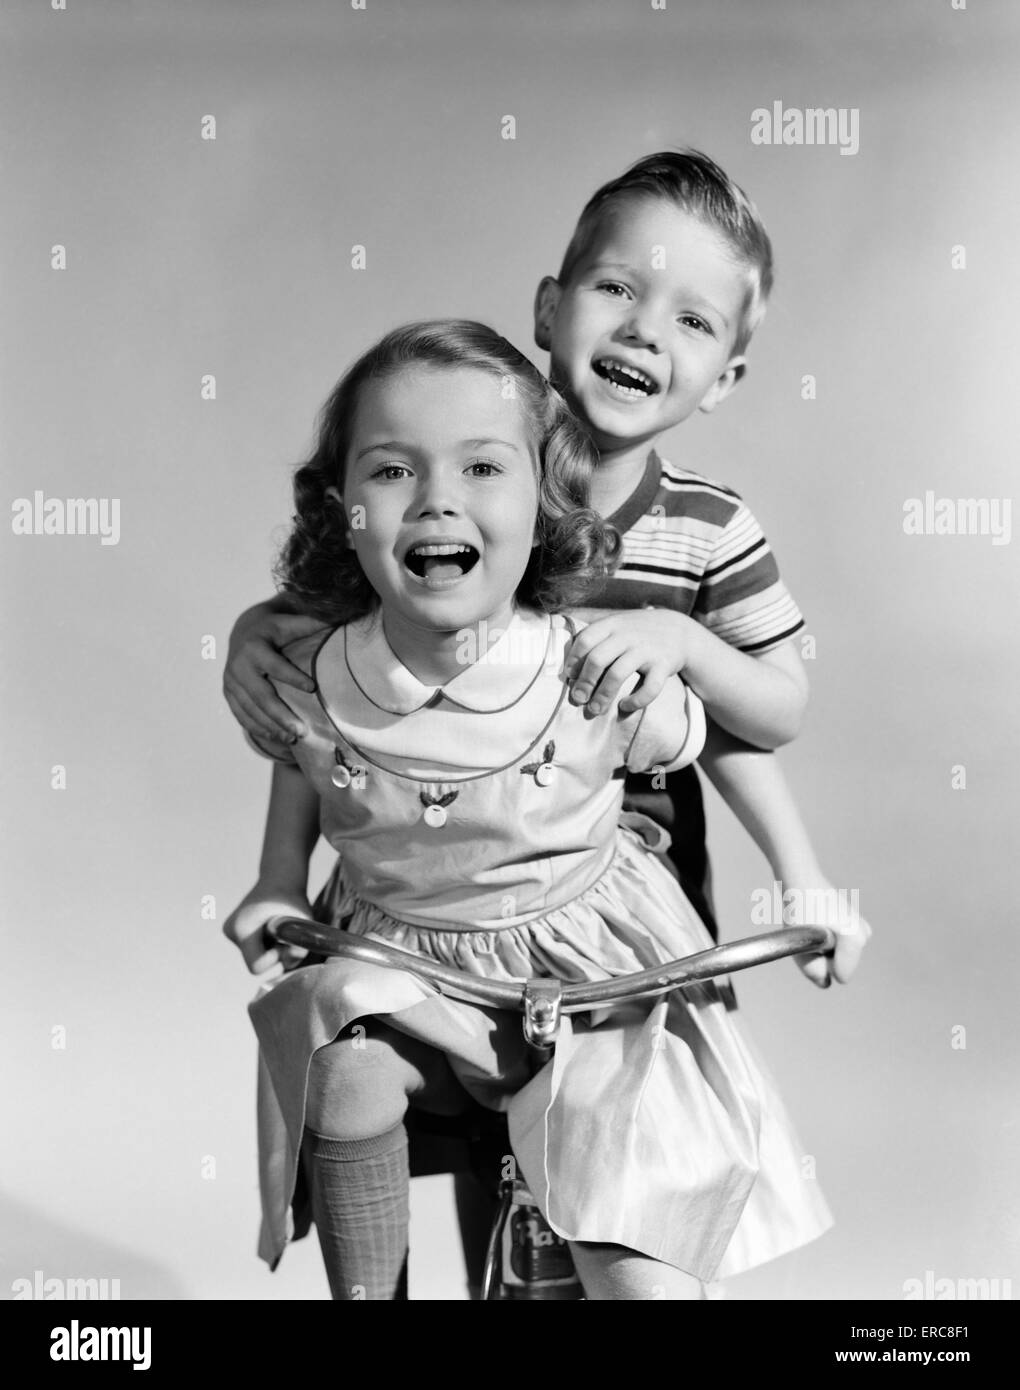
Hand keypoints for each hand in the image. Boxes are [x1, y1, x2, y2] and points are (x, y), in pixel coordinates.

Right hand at [222, 882, 313, 977]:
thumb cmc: (293, 900)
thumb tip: (286, 964)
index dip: (275, 960)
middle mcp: (230, 931)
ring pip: (255, 958)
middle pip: (255, 964)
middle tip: (286, 935)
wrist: (280, 878)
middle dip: (274, 956)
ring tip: (279, 929)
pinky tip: (271, 928)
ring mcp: (229, 931)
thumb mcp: (304, 924)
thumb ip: (299, 948)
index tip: (285, 943)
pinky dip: (265, 946)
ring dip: (271, 950)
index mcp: (242, 929)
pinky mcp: (232, 931)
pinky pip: (252, 951)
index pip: (256, 967)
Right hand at [223, 604, 326, 743]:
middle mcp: (238, 665)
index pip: (275, 665)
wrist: (243, 631)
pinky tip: (277, 738)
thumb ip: (313, 623)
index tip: (313, 688)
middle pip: (261, 695)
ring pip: (251, 709)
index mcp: (255, 647)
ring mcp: (231, 681)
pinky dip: (258, 728)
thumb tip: (346, 614)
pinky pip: (241, 715)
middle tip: (302, 731)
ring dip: (272, 726)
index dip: (292, 677)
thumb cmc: (275, 628)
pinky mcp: (228, 693)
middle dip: (281, 715)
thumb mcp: (290, 623)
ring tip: (294, 739)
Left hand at [563, 609, 697, 715]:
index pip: (586, 639)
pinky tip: (625, 706)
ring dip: (603, 695)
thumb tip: (565, 658)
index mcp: (612, 625)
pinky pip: (649, 688)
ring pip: (618, 674)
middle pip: (598, 659)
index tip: (568, 676)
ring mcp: (646, 650)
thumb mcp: (617, 624)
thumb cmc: (638, 632)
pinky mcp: (663, 665)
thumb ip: (595, 635)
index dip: (573, 660)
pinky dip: (636, 701)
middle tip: (577, 699)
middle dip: (584, 682)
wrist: (679, 631)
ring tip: (595, 709)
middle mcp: (627, 635)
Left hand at [781, 878, 872, 988]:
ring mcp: (862, 929)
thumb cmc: (799, 911)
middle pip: (840, 966)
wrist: (801, 879)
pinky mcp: (856, 925)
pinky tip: (818, 922)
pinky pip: (838, 946)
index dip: (821, 964)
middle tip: (808, 934)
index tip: (812, 943)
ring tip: (812, 927)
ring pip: (838, 957)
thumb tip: (826, 983)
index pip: (841, 975)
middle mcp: (864, 934)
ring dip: (822, 949)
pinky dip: (826, 940)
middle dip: (822, 957)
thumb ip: (813, 971)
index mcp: (856, 939)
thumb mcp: (799, 946)